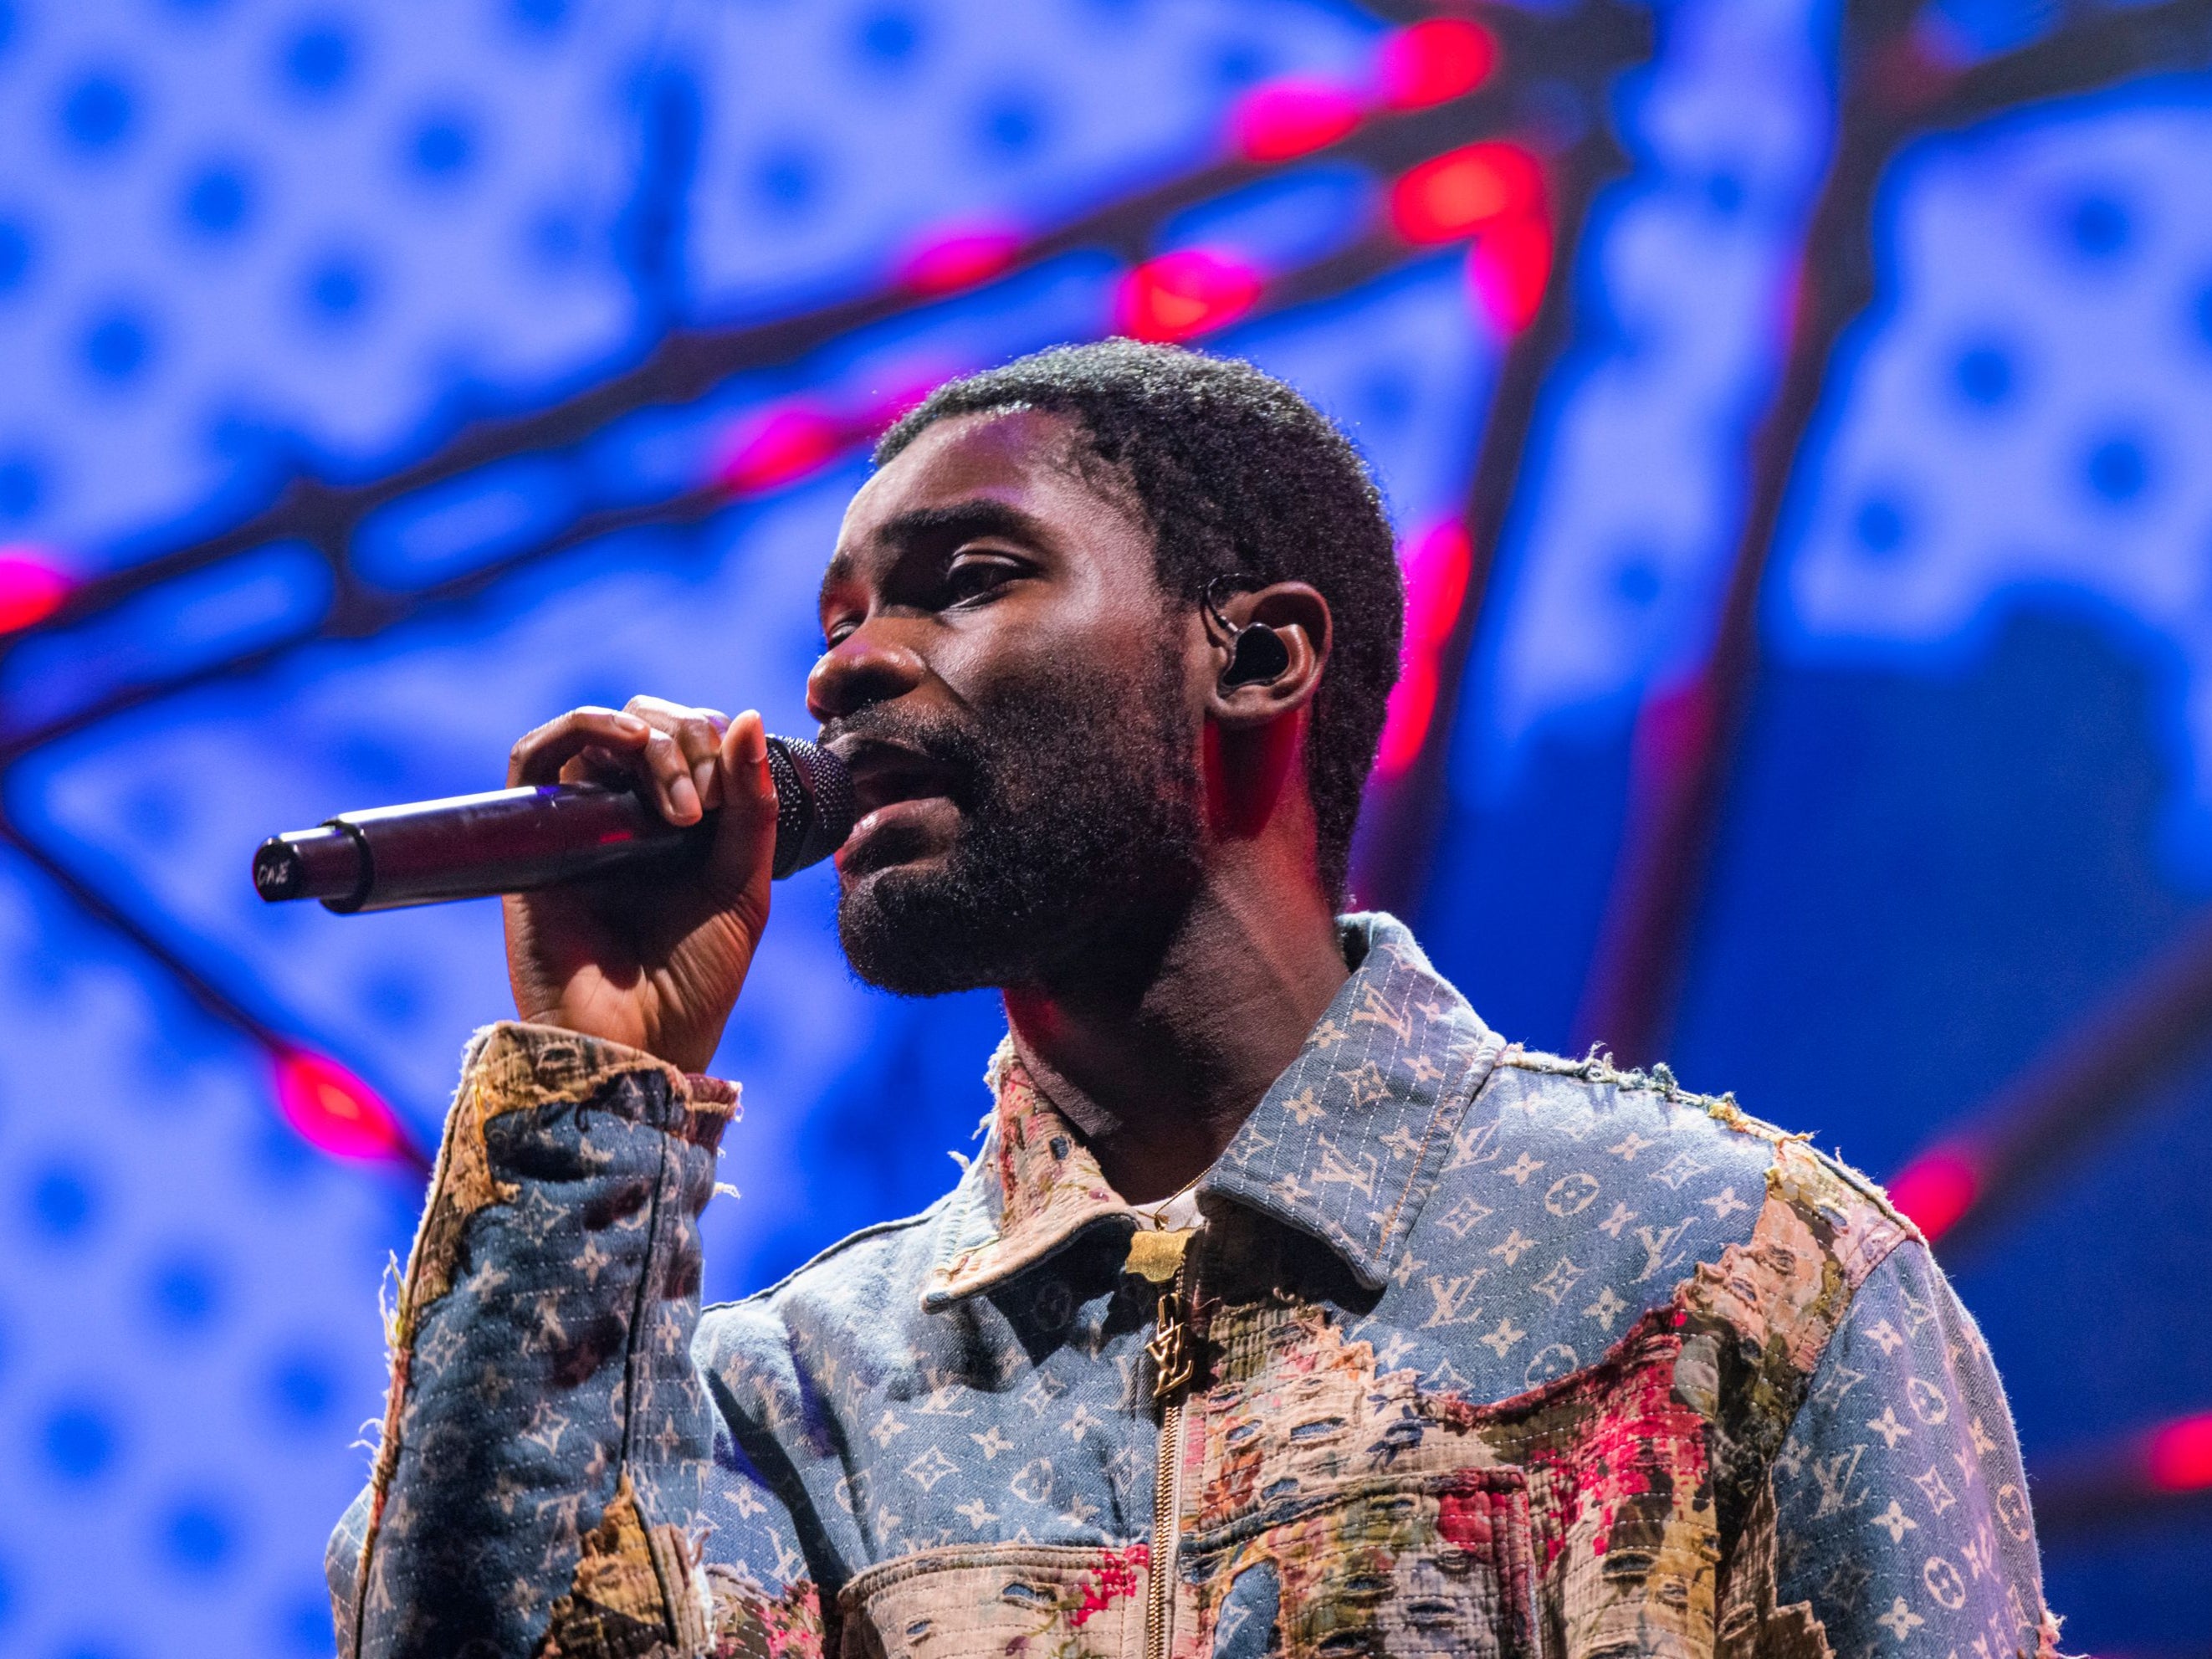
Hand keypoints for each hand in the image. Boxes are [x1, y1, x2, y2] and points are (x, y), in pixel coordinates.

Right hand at [502, 696, 777, 1073]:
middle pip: (645, 727)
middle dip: (687, 741)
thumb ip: (752, 808)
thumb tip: (751, 716)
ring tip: (680, 794)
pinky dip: (578, 727)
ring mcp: (577, 827)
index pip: (688, 740)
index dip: (715, 740)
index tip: (731, 793)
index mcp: (676, 827)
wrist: (640, 1049)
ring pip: (598, 733)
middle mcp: (623, 819)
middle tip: (704, 806)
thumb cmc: (695, 985)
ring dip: (647, 739)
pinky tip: (625, 739)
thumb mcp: (743, 887)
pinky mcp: (532, 841)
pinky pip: (533, 758)